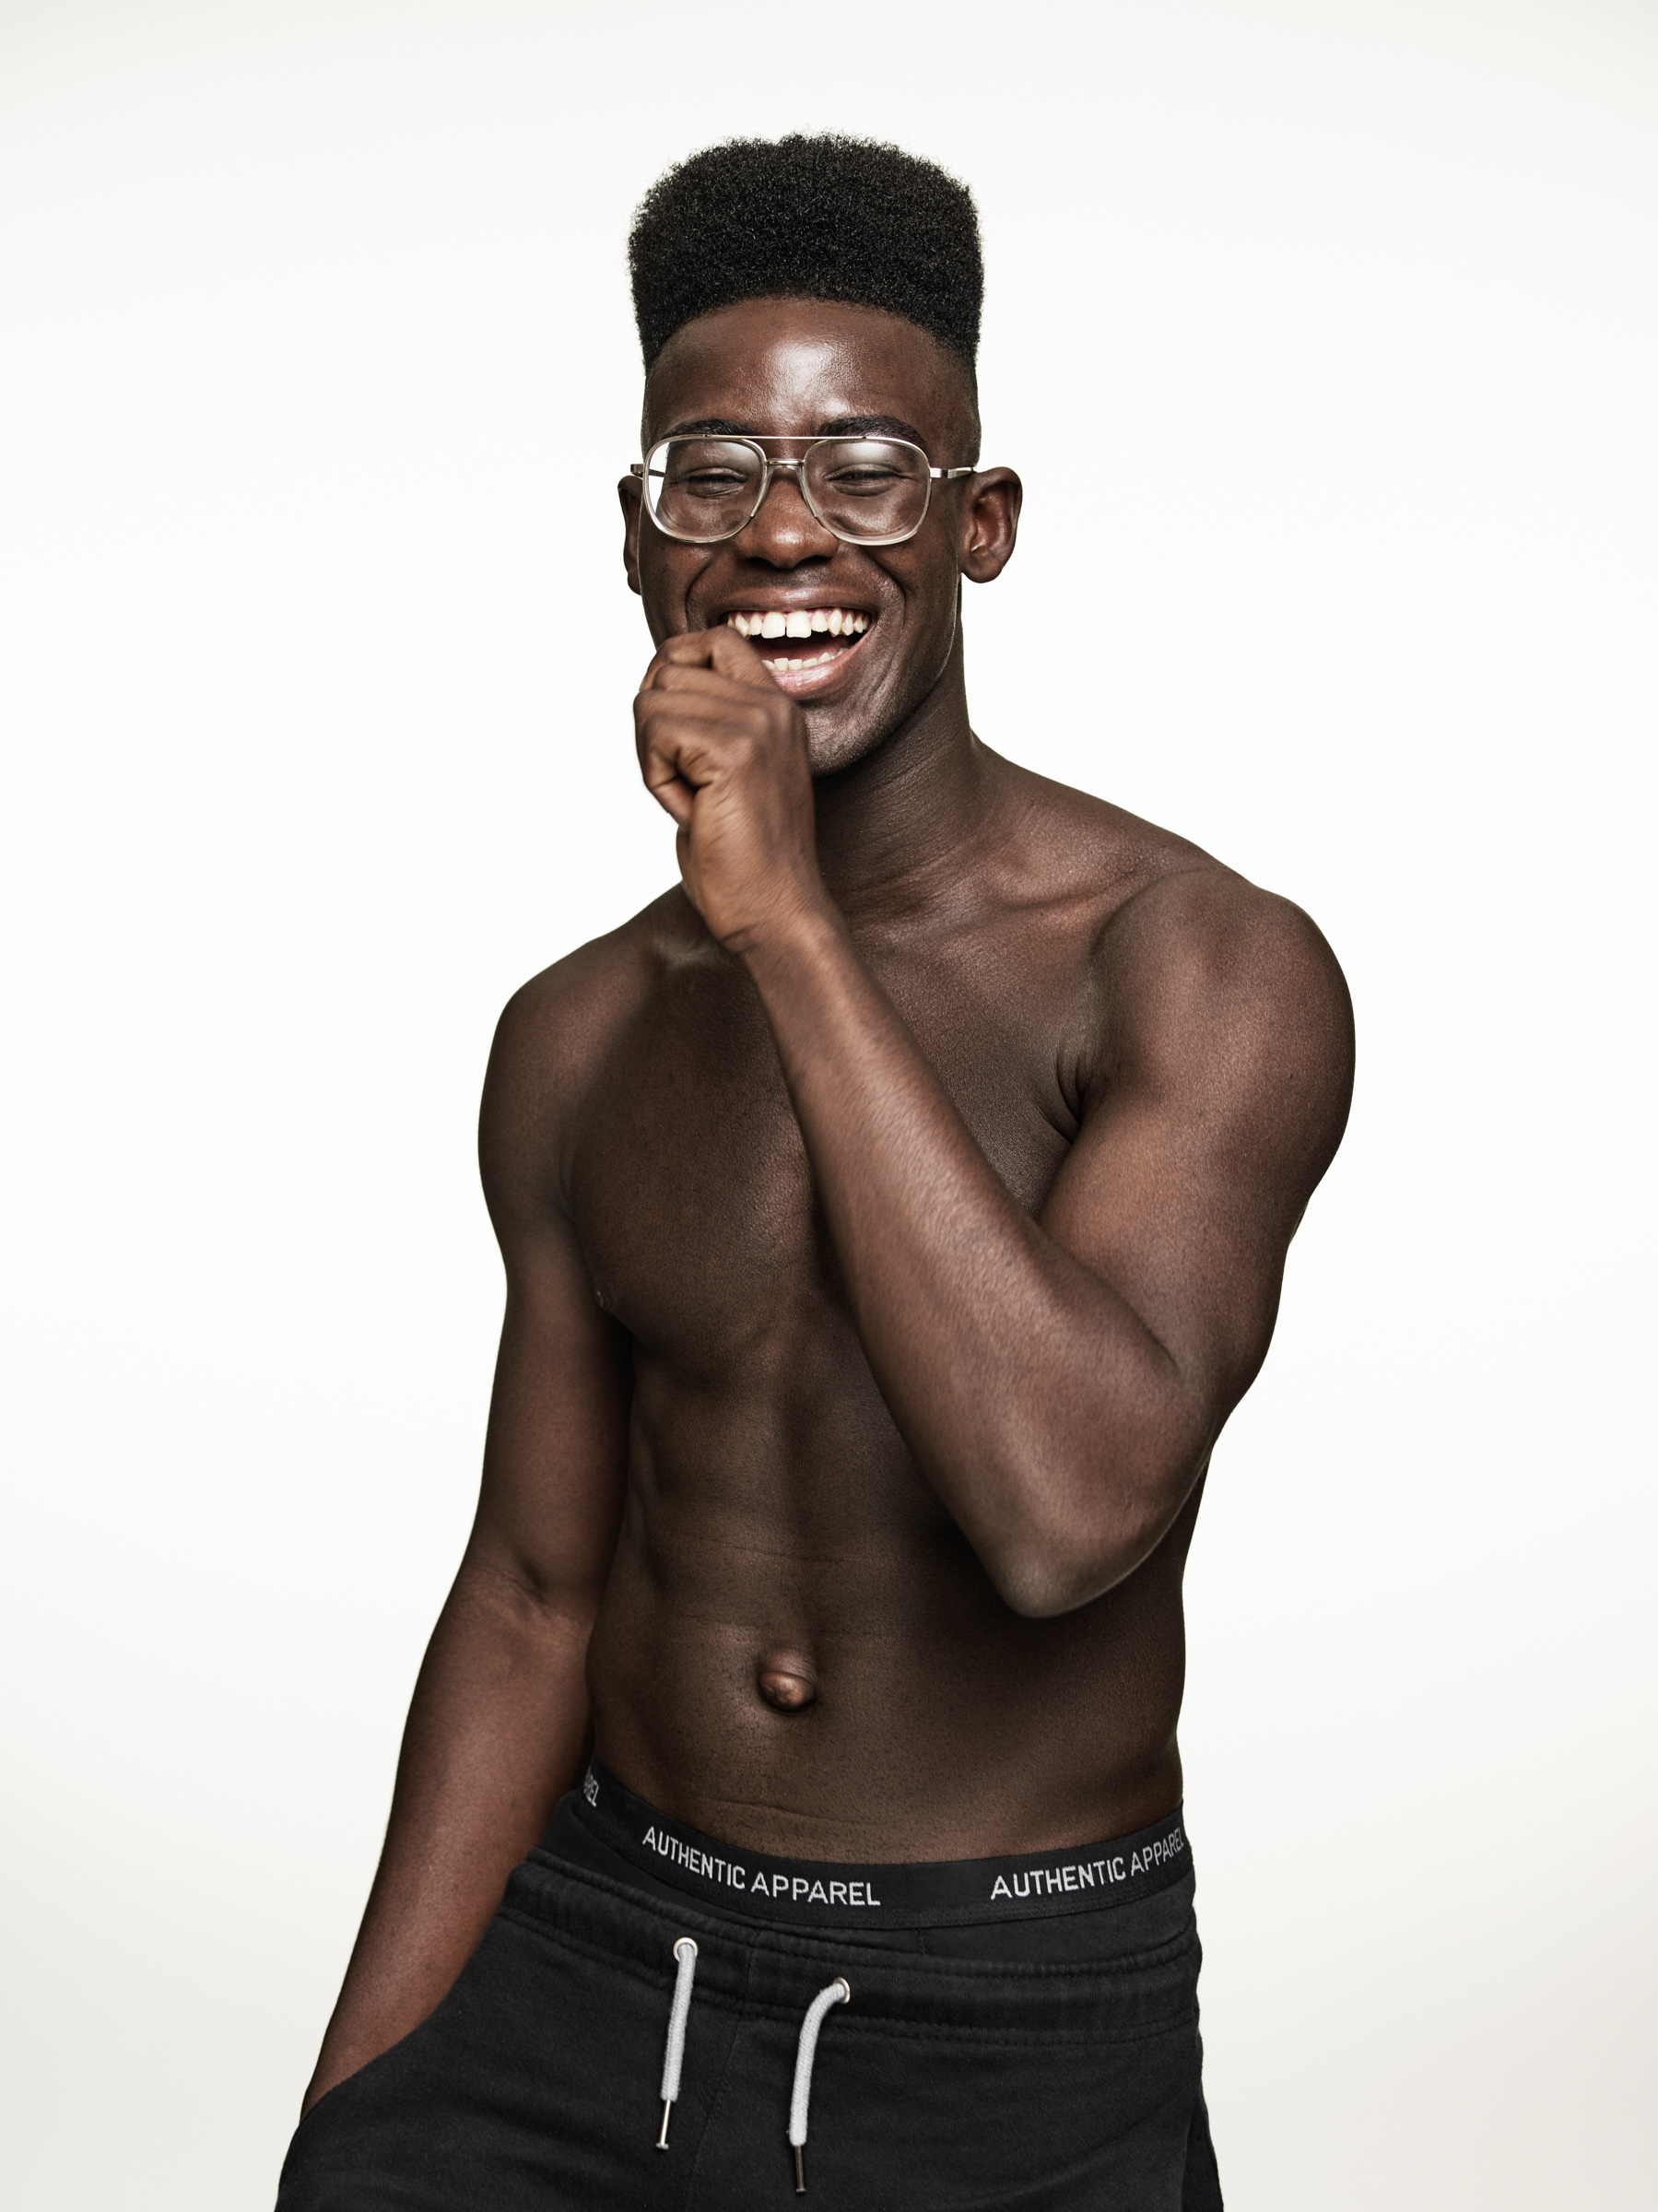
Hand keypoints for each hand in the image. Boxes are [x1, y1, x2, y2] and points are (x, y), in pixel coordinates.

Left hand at [634, 629, 826, 953]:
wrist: (776, 912)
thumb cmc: (744, 859)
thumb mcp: (729, 772)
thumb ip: (710, 724)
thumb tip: (655, 685)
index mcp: (778, 708)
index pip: (713, 639)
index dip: (673, 669)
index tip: (673, 730)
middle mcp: (773, 706)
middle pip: (667, 668)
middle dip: (655, 730)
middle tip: (688, 785)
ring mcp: (757, 724)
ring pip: (651, 700)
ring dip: (653, 759)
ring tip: (694, 802)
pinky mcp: (733, 751)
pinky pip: (654, 735)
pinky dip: (657, 781)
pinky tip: (692, 814)